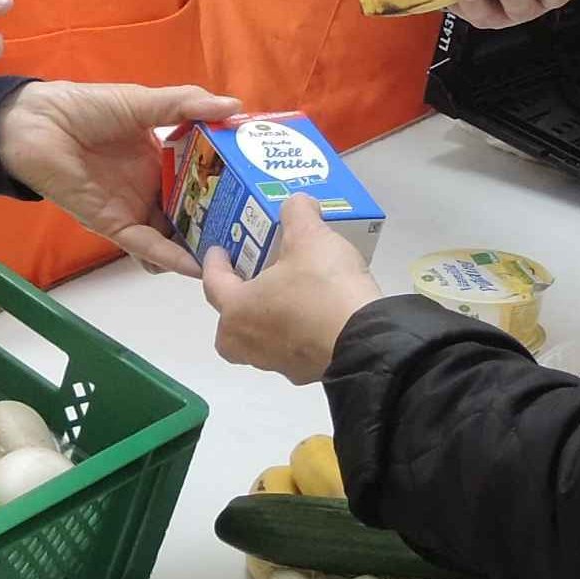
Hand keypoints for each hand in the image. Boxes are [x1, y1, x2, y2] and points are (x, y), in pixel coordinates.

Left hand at [0, 80, 239, 274]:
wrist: (39, 124)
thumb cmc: (88, 108)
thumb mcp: (144, 102)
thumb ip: (187, 105)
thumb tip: (236, 108)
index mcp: (162, 158)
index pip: (202, 178)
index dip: (228, 185)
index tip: (260, 192)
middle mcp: (152, 187)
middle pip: (192, 212)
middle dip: (219, 224)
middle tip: (256, 235)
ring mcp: (134, 208)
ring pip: (173, 236)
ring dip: (198, 247)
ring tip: (233, 258)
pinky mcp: (114, 225)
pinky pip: (146, 245)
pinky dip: (170, 257)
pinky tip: (195, 265)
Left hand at [200, 194, 381, 383]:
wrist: (366, 342)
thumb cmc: (323, 288)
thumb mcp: (310, 237)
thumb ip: (298, 213)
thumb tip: (298, 203)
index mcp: (238, 310)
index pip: (213, 284)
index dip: (214, 263)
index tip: (219, 250)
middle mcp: (250, 343)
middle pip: (228, 327)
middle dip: (234, 306)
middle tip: (250, 283)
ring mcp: (278, 364)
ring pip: (259, 342)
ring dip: (266, 321)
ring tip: (288, 296)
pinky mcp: (306, 374)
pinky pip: (291, 352)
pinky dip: (296, 335)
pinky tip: (316, 318)